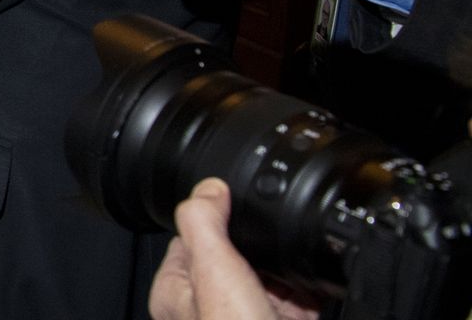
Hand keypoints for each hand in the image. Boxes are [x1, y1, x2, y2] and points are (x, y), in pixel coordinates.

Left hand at [148, 179, 321, 319]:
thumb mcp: (214, 270)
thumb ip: (205, 224)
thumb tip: (207, 188)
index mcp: (177, 291)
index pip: (194, 238)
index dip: (220, 221)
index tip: (241, 207)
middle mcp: (207, 308)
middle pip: (239, 258)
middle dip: (264, 252)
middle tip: (278, 249)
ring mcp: (246, 319)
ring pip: (271, 280)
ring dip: (290, 275)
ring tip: (299, 272)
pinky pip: (297, 304)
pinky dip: (311, 296)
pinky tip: (319, 290)